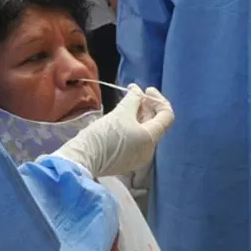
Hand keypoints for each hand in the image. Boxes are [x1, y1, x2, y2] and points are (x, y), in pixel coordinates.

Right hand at [47, 86, 174, 177]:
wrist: (83, 159)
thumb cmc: (104, 135)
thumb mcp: (120, 112)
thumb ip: (133, 99)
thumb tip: (138, 91)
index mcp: (150, 138)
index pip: (167, 116)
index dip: (158, 100)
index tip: (145, 90)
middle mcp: (148, 150)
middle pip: (155, 123)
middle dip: (146, 106)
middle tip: (132, 93)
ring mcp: (138, 157)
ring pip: (144, 131)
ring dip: (137, 115)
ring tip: (125, 103)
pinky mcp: (126, 160)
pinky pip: (135, 140)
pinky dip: (131, 126)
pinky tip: (120, 119)